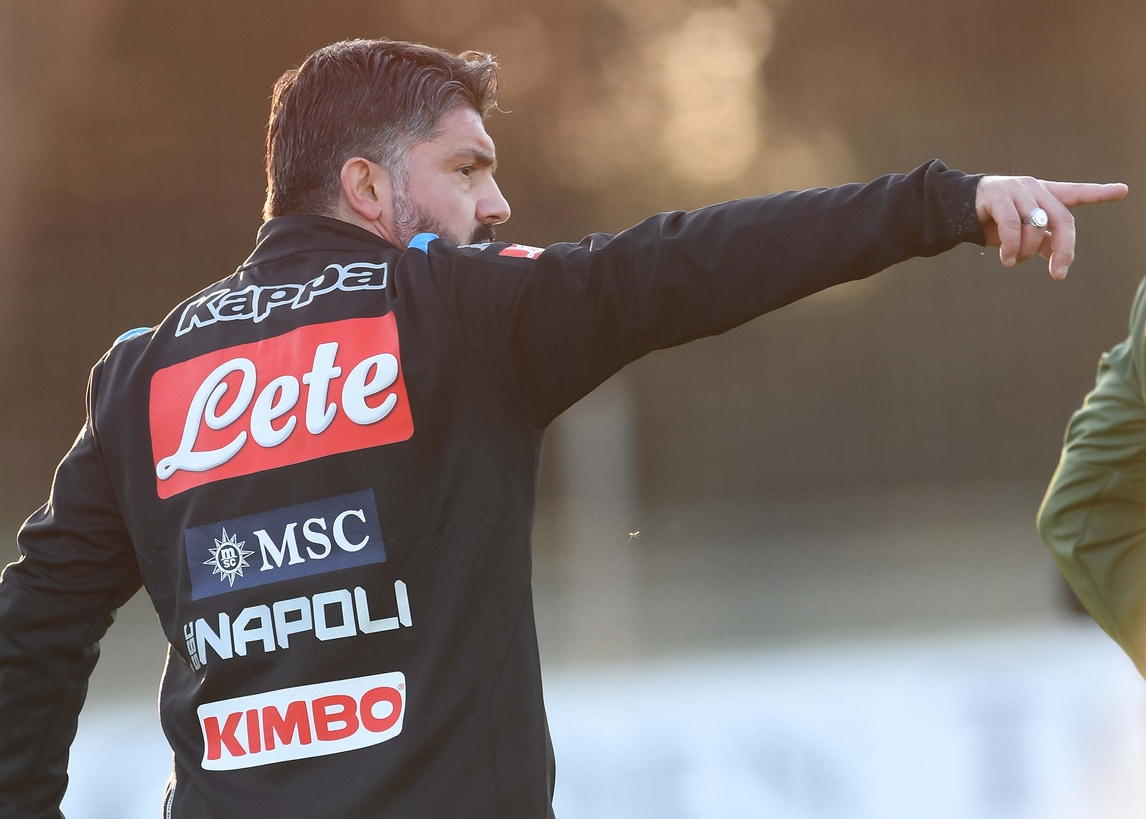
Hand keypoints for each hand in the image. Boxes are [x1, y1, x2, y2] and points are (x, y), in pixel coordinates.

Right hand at [975, 175, 1127, 279]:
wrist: (954, 209)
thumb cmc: (990, 220)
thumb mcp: (1019, 232)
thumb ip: (1040, 241)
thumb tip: (1057, 256)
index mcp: (1042, 195)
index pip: (1075, 193)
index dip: (1099, 193)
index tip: (1123, 190)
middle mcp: (1034, 188)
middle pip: (1062, 219)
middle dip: (1064, 250)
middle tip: (1059, 274)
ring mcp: (1016, 189)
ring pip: (1036, 227)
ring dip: (1026, 252)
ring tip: (1011, 262)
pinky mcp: (998, 195)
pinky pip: (1013, 226)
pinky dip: (1011, 248)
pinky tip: (1006, 260)